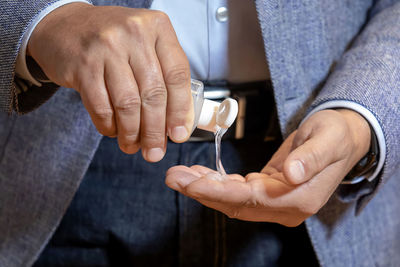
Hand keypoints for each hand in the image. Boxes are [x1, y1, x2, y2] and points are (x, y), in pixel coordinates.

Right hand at [28, 3, 192, 160]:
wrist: (67, 26)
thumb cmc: (115, 42)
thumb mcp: (146, 46)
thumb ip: (165, 77)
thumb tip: (179, 124)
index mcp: (157, 27)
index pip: (177, 75)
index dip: (181, 110)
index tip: (179, 134)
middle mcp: (134, 33)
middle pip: (153, 93)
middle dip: (156, 131)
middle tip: (155, 151)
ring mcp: (106, 48)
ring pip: (128, 104)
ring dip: (132, 133)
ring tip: (132, 146)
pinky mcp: (83, 65)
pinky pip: (101, 107)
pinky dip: (109, 126)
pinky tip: (113, 131)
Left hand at [166, 109, 370, 225]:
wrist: (344, 137)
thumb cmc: (336, 135)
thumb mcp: (328, 139)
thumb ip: (311, 158)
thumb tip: (292, 173)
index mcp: (300, 198)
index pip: (250, 200)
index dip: (218, 192)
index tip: (190, 183)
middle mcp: (286, 207)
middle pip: (236, 204)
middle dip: (202, 192)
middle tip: (174, 177)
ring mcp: (277, 202)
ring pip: (233, 200)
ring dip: (204, 189)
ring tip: (179, 175)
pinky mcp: (269, 192)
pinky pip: (237, 192)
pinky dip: (217, 184)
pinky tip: (200, 175)